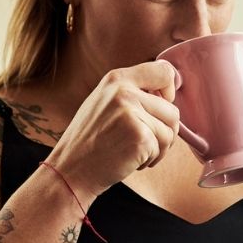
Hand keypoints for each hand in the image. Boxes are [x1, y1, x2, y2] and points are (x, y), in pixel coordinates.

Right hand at [44, 60, 182, 201]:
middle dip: (163, 131)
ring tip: (132, 151)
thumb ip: (131, 92)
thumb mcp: (103, 102)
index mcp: (116, 79)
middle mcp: (124, 92)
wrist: (70, 170)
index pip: (164, 72)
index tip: (159, 107)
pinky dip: (149, 160)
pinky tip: (128, 160)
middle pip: (172, 110)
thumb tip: (169, 92)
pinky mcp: (139, 137)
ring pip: (170, 131)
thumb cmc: (89, 141)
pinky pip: (162, 149)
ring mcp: (131, 113)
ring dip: (157, 148)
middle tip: (140, 142)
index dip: (169, 92)